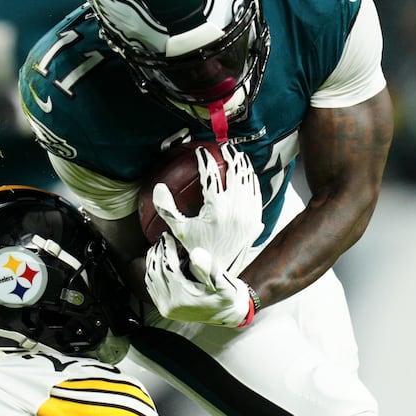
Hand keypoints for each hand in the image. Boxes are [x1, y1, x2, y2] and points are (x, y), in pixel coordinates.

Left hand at [144, 236, 255, 326]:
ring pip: (150, 279)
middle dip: (158, 253)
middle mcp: (170, 305)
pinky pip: (151, 287)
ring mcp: (165, 308)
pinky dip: (152, 272)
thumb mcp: (223, 282)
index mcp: (183, 298)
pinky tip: (157, 261)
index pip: (168, 268)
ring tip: (158, 247)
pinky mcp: (163, 308)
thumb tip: (195, 252)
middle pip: (156, 273)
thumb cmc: (226, 297)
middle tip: (162, 239)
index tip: (168, 237)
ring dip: (152, 261)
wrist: (226, 314)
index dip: (167, 250)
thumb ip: (209, 268)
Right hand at [151, 144, 263, 273]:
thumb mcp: (178, 229)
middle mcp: (235, 209)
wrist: (218, 268)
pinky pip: (256, 193)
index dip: (205, 160)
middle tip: (224, 147)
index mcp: (216, 209)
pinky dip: (252, 180)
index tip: (200, 151)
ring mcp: (248, 213)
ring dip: (243, 165)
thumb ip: (166, 208)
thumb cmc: (195, 247)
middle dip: (230, 156)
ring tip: (237, 155)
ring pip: (249, 180)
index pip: (211, 176)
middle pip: (236, 173)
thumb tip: (158, 187)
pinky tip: (247, 174)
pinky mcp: (256, 218)